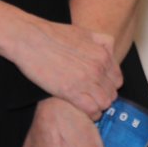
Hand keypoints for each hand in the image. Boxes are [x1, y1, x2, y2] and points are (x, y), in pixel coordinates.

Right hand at [7, 18, 121, 119]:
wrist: (30, 38)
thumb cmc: (53, 35)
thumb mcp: (85, 32)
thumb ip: (102, 42)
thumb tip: (110, 51)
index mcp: (103, 54)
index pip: (117, 80)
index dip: (108, 86)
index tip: (99, 88)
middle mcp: (98, 68)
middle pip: (112, 93)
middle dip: (103, 97)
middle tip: (91, 98)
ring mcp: (86, 81)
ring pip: (105, 103)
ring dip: (98, 106)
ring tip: (87, 104)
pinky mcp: (71, 92)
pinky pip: (92, 110)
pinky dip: (90, 114)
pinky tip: (83, 110)